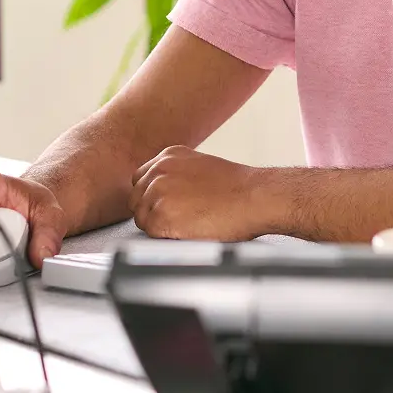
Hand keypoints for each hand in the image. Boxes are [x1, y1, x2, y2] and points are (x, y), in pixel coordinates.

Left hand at [129, 147, 272, 240]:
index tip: (167, 205)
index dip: (152, 197)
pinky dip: (166, 237)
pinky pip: (150, 233)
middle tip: (179, 219)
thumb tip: (166, 194)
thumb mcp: (200, 166)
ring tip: (188, 224)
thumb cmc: (237, 188)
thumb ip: (176, 175)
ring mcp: (157, 192)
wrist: (256, 197)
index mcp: (168, 156)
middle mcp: (159, 170)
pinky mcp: (160, 215)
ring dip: (159, 225)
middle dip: (152, 211)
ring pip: (141, 218)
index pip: (141, 180)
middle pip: (136, 199)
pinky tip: (188, 230)